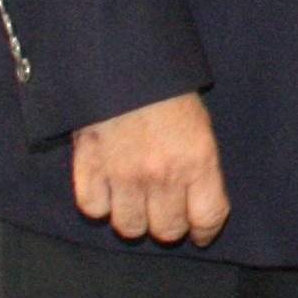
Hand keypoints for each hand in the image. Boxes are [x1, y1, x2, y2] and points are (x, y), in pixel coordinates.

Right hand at [71, 90, 228, 244]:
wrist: (124, 64)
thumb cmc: (169, 92)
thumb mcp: (201, 126)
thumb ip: (200, 165)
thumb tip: (200, 200)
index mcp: (198, 160)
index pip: (208, 217)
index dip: (206, 231)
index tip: (201, 233)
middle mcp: (161, 175)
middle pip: (168, 229)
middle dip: (171, 226)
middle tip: (168, 214)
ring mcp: (123, 176)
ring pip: (130, 228)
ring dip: (135, 220)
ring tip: (138, 204)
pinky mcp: (89, 170)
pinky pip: (93, 210)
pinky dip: (101, 205)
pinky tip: (109, 191)